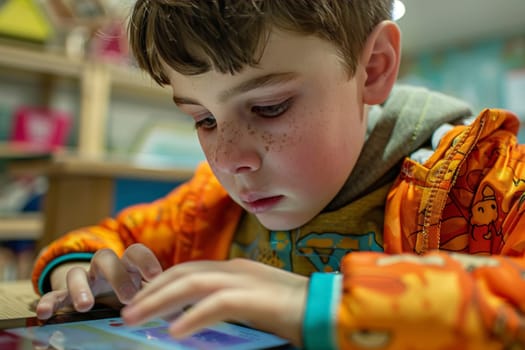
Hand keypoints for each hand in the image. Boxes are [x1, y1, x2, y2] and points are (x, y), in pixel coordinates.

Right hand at [36, 243, 162, 319]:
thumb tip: (181, 314)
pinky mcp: (64, 293)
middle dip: (117, 276)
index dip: (145, 260)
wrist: (100, 288)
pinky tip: (45, 313)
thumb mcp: (144, 293)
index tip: (156, 274)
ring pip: (77, 272)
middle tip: (128, 296)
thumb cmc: (130, 290)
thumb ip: (159, 300)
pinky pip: (53, 293)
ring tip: (86, 306)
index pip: (136, 252)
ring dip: (81, 288)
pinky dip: (48, 301)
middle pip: (107, 258)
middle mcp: (105, 268)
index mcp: (128, 265)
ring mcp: (84, 279)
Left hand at [121, 258, 307, 346]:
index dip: (159, 282)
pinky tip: (175, 332)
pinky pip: (217, 305)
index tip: (140, 299)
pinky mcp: (254, 299)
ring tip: (134, 318)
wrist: (325, 308)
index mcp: (233, 268)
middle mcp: (234, 269)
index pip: (187, 269)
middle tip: (126, 311)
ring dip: (159, 301)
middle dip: (150, 291)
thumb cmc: (290, 309)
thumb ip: (226, 301)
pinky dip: (193, 317)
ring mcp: (244, 281)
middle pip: (182, 273)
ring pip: (191, 284)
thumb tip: (194, 315)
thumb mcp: (251, 300)